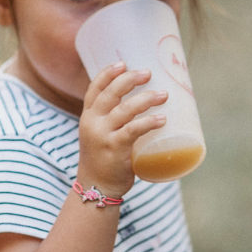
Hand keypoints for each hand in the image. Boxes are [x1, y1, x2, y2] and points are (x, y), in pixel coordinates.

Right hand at [77, 63, 166, 195]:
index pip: (94, 89)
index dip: (107, 74)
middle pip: (110, 94)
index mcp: (88, 117)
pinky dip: (148, 123)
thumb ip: (113, 120)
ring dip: (145, 99)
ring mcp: (102, 136)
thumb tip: (142, 102)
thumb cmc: (104, 159)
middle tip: (148, 73)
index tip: (123, 63)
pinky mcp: (115, 149)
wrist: (95, 188)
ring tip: (163, 95)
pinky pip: (133, 130)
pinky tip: (162, 119)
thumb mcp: (99, 135)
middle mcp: (92, 123)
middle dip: (129, 80)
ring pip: (124, 110)